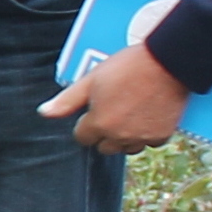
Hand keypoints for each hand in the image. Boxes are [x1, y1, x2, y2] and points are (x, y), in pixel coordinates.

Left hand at [39, 43, 188, 154]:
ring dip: (125, 138)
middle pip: (104, 147)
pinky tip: (147, 117)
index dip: (85, 124)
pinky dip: (147, 135)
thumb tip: (44, 113)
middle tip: (112, 112)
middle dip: (104, 134)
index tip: (92, 113)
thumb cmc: (127, 67)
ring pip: (127, 149)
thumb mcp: (90, 80)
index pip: (83, 137)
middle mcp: (119, 136)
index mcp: (98, 123)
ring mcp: (141, 138)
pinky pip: (150, 143)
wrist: (167, 63)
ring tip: (129, 115)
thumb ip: (67, 100)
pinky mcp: (162, 135)